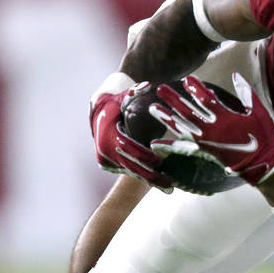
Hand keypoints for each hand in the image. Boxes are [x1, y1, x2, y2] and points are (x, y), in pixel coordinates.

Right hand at [90, 73, 173, 189]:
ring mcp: (106, 159)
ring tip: (168, 186)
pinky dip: (144, 177)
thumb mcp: (126, 93)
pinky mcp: (111, 164)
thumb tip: (147, 86)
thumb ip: (136, 92)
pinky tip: (160, 183)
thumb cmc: (118, 96)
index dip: (144, 156)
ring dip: (149, 180)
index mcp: (105, 134)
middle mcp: (103, 150)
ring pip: (130, 172)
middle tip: (170, 185)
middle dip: (150, 176)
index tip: (162, 164)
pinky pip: (129, 171)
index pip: (127, 149)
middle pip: (129, 166)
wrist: (102, 104)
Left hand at [149, 75, 273, 185]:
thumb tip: (235, 75)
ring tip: (153, 108)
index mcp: (226, 118)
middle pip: (188, 112)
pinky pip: (183, 147)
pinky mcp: (204, 151)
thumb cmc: (263, 137)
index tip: (186, 79)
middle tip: (160, 89)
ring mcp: (206, 142)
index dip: (196, 88)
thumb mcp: (258, 112)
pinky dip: (169, 146)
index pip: (206, 99)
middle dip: (173, 99)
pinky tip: (155, 143)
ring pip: (182, 128)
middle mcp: (212, 130)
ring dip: (166, 117)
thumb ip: (246, 93)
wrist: (262, 164)